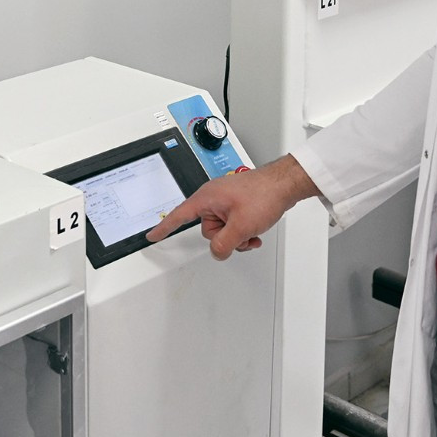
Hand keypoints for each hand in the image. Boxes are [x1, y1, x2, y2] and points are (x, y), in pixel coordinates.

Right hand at [145, 155, 319, 259]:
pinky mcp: (237, 203)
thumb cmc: (263, 194)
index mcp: (206, 198)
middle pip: (208, 230)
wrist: (284, 184)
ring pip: (223, 229)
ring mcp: (225, 200)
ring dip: (238, 236)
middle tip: (242, 233)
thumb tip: (217, 252)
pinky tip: (255, 232)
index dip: (165, 228)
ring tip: (253, 231)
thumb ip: (223, 244)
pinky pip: (233, 224)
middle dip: (226, 238)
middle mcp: (213, 197)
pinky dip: (243, 231)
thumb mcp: (241, 226)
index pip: (179, 216)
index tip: (152, 235)